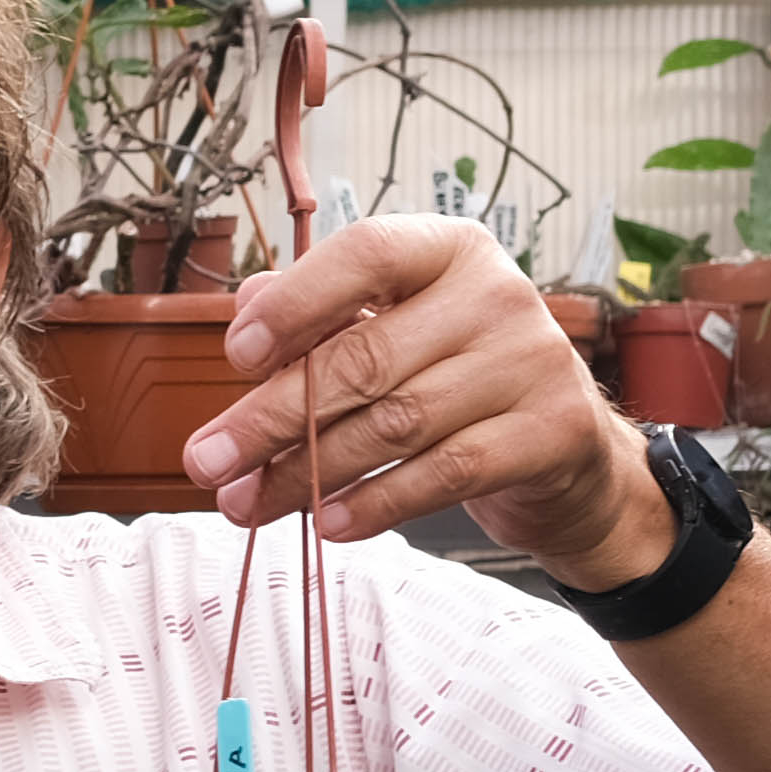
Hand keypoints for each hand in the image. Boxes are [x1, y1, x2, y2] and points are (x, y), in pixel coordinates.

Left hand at [173, 214, 664, 588]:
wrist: (563, 446)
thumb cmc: (456, 378)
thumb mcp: (393, 330)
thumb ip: (321, 318)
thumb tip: (245, 311)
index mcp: (449, 248)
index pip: (365, 252)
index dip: (295, 302)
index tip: (236, 355)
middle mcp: (497, 293)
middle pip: (365, 357)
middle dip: (272, 417)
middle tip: (207, 462)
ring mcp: (531, 361)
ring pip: (396, 423)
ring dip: (307, 473)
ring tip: (248, 504)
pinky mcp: (553, 432)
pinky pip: (444, 474)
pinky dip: (376, 504)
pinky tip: (326, 522)